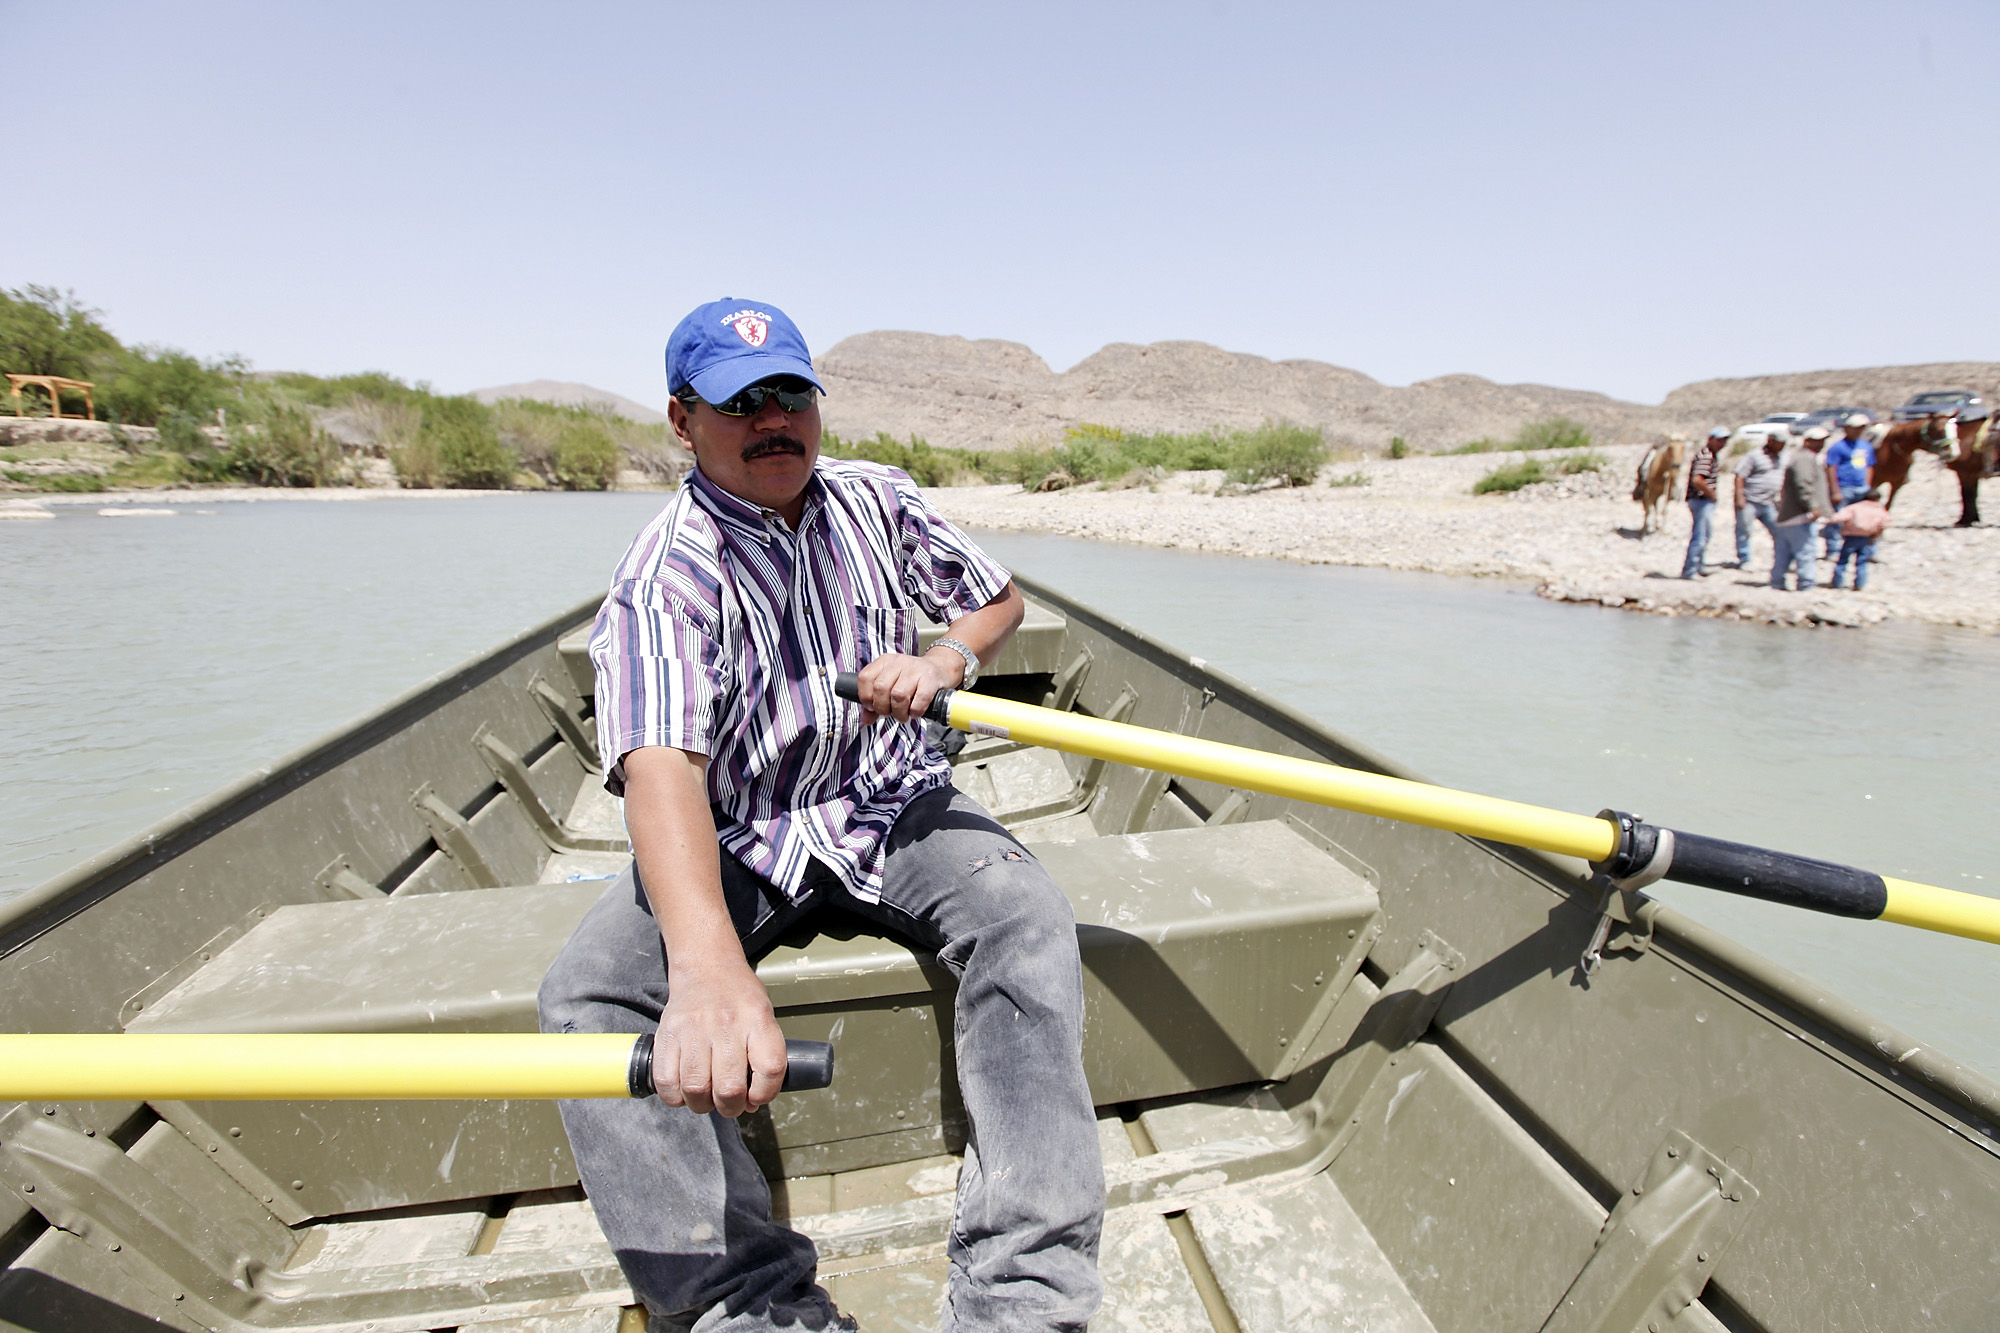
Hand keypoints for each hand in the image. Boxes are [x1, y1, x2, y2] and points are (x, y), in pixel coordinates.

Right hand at [653, 960, 786, 1117]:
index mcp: (757, 1018)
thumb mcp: (764, 1016)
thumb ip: (763, 1057)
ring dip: (702, 1105)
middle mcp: (727, 1023)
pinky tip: (684, 1090)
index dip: (765, 1094)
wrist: (706, 967)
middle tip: (729, 1104)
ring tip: (706, 1098)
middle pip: (729, 1087)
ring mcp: (694, 1028)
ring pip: (696, 1089)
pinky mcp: (668, 1033)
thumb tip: (750, 1102)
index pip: (770, 1068)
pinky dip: (675, 1096)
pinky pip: (666, 1080)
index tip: (757, 1097)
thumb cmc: (738, 996)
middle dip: (731, 1107)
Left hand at [854, 650, 958, 724]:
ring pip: (898, 695)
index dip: (866, 696)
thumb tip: (866, 719)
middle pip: (881, 688)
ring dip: (899, 712)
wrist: (941, 669)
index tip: (872, 707)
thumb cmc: (913, 681)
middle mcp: (899, 662)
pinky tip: (915, 712)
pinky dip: (915, 712)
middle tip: (889, 713)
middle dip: (882, 708)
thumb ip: (876, 701)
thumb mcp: (891, 685)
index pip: (865, 678)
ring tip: (902, 715)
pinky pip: (918, 701)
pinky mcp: (931, 679)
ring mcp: (915, 669)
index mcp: (885, 661)